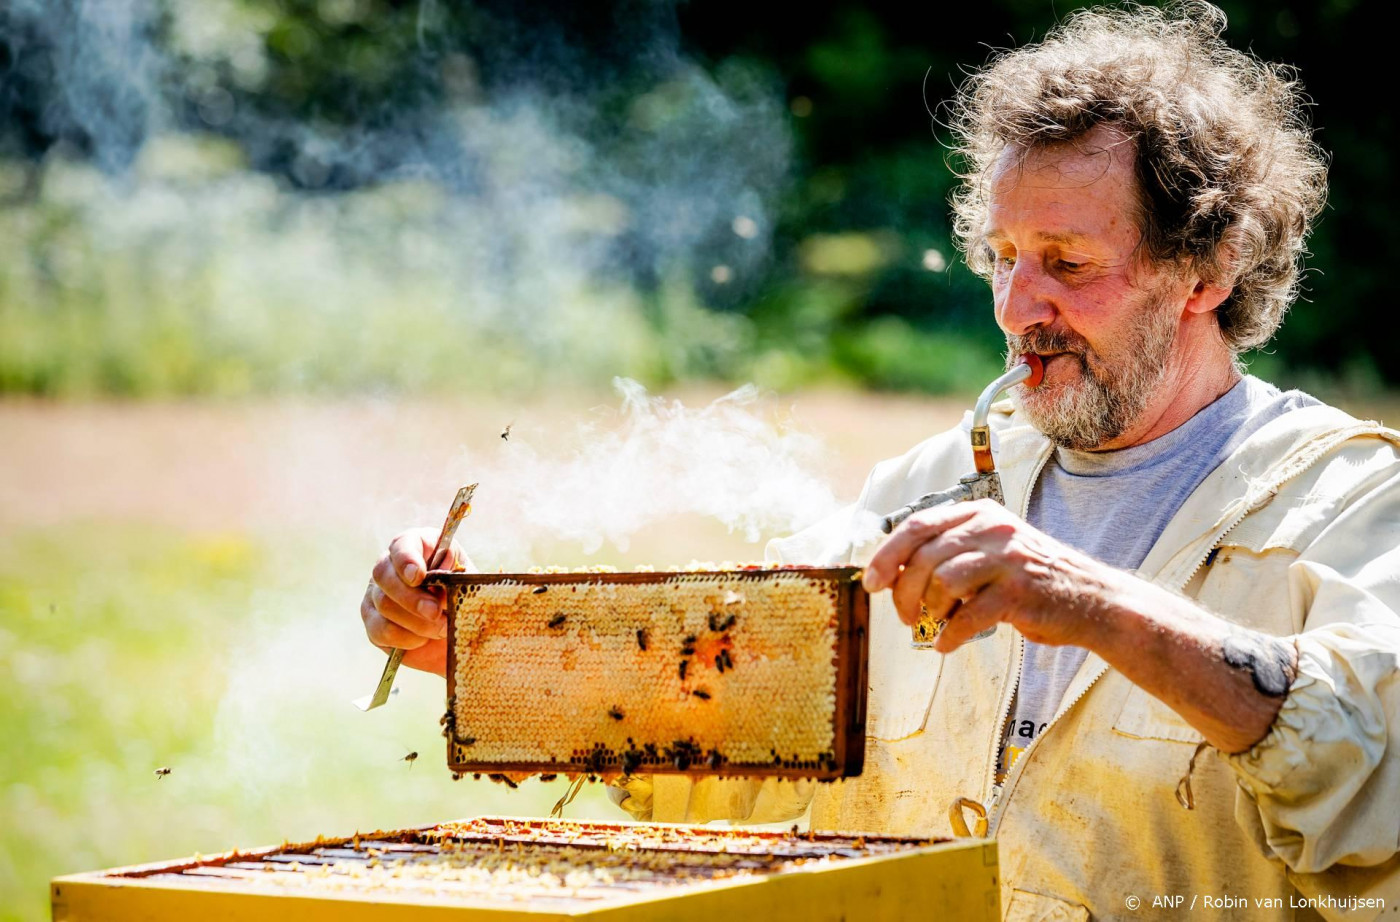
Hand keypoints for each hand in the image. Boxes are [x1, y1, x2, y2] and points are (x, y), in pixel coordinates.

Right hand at [361, 528, 471, 676]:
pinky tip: (423, 639)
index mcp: (417, 547)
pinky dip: (405, 638)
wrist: (458, 630)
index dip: (406, 559)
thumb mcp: (468, 584)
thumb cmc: (464, 597)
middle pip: (383, 574)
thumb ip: (456, 579)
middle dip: (411, 597)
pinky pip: (380, 630)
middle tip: (435, 612)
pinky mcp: (372, 622)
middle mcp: (390, 566)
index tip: (419, 576)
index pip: (402, 544)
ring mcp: (376, 593)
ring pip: (384, 604)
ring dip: (415, 621)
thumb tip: (441, 583)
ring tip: (440, 629)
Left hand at [861, 499, 1118, 652]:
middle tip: (905, 617)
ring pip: (942, 582)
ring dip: (930, 611)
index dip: (886, 555)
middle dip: (904, 592)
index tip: (871, 583)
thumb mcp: (988, 550)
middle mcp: (992, 529)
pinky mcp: (1020, 592)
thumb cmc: (1029, 580)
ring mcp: (1007, 559)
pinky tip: (948, 644)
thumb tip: (888, 572)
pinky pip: (969, 616)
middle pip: (923, 557)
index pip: (916, 525)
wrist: (1091, 599)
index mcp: (978, 514)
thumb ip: (945, 552)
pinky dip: (951, 635)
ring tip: (935, 625)